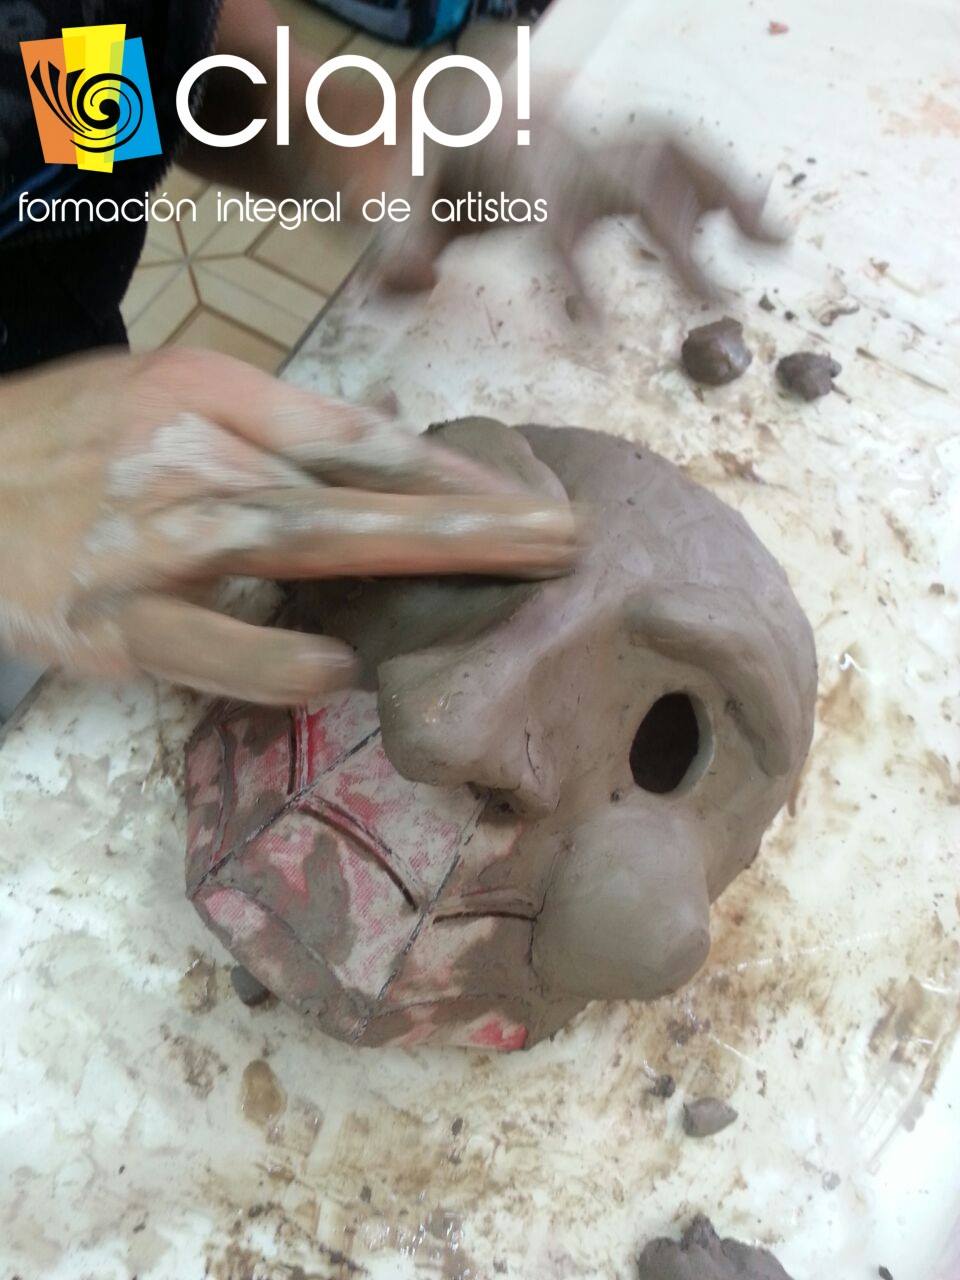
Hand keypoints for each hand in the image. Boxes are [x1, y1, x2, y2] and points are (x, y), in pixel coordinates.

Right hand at [0, 349, 578, 703]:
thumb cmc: (75, 439)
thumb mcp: (169, 397)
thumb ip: (273, 428)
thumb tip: (385, 461)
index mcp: (212, 397)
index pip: (356, 435)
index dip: (450, 468)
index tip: (528, 502)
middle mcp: (193, 460)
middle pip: (350, 489)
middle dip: (466, 517)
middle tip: (561, 539)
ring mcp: (153, 543)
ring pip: (294, 546)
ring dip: (407, 560)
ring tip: (502, 576)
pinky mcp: (112, 622)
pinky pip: (202, 646)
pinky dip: (269, 662)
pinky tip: (336, 674)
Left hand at [368, 90, 780, 301]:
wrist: (454, 99)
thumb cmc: (430, 161)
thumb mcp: (398, 199)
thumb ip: (400, 242)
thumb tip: (405, 287)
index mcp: (511, 164)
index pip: (547, 221)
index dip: (573, 275)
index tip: (597, 334)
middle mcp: (566, 145)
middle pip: (631, 179)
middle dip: (675, 236)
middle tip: (717, 298)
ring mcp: (601, 139)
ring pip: (676, 150)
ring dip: (730, 191)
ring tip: (776, 241)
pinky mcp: (621, 146)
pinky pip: (682, 152)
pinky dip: (723, 181)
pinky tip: (755, 222)